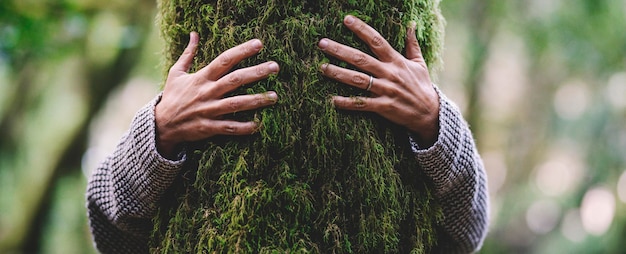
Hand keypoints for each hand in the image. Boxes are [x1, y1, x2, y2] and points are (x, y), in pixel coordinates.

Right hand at [155, 32, 279, 157]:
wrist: (161, 124)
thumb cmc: (172, 96)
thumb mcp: (177, 73)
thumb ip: (188, 54)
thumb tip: (194, 34)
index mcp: (201, 78)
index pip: (224, 60)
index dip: (241, 51)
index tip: (259, 44)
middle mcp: (207, 92)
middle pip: (235, 80)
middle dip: (256, 72)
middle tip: (275, 67)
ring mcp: (209, 110)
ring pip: (236, 104)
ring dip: (256, 100)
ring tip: (274, 96)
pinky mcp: (208, 127)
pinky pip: (229, 127)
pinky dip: (244, 127)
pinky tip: (259, 124)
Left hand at [318, 15, 439, 146]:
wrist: (430, 113)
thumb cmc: (422, 86)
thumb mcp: (419, 63)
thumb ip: (412, 44)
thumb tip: (411, 24)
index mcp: (396, 61)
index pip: (376, 41)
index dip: (361, 29)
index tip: (346, 19)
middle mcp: (389, 74)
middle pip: (361, 59)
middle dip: (340, 50)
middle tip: (322, 44)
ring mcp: (386, 91)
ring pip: (358, 80)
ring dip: (339, 73)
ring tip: (322, 67)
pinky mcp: (383, 107)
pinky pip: (362, 104)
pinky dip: (348, 102)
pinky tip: (333, 100)